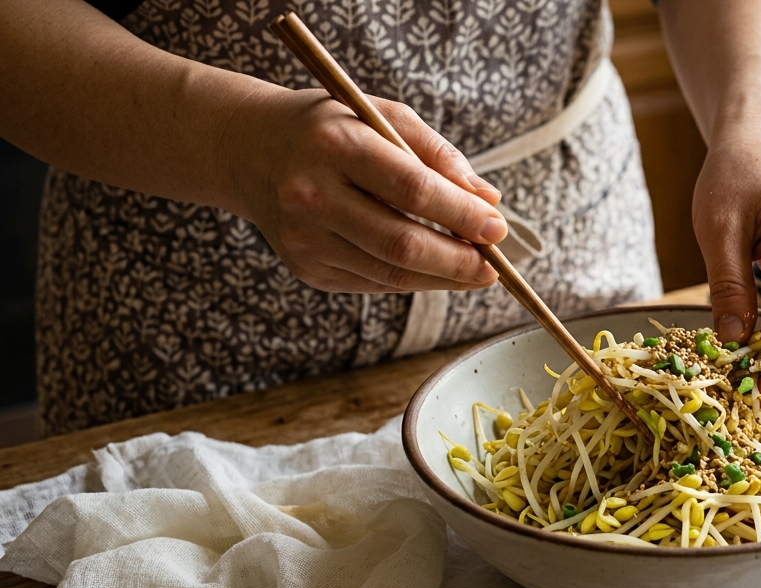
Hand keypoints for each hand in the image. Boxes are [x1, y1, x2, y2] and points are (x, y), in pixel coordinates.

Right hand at [227, 88, 505, 292]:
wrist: (248, 150)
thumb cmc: (330, 128)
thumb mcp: (382, 117)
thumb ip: (438, 154)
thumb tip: (488, 199)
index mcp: (335, 145)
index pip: (412, 189)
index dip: (461, 214)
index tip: (497, 227)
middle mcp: (312, 194)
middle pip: (402, 242)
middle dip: (458, 260)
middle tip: (494, 267)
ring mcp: (304, 238)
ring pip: (390, 272)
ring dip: (441, 277)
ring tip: (475, 272)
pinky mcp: (305, 267)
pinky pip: (373, 282)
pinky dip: (412, 279)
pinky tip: (435, 270)